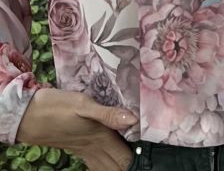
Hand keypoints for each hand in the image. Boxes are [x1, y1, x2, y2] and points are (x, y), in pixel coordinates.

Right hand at [15, 87, 137, 170]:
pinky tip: (108, 156)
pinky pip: (94, 161)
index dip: (138, 159)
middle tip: (144, 161)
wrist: (28, 115)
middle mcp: (94, 146)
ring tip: (130, 162)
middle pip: (116, 165)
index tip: (151, 156)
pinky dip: (105, 162)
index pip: (124, 157)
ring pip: (105, 165)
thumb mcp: (83, 104)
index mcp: (100, 136)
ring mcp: (84, 148)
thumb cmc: (56, 106)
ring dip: (118, 165)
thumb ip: (107, 113)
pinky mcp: (76, 146)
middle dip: (129, 165)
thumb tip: (133, 119)